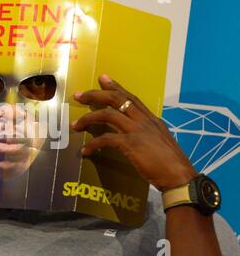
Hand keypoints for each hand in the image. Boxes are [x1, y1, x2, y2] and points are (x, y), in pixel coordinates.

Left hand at [72, 74, 196, 191]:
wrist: (180, 177)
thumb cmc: (171, 164)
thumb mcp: (160, 141)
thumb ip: (148, 134)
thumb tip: (136, 135)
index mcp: (151, 119)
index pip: (130, 97)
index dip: (115, 86)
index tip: (102, 78)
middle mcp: (144, 120)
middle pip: (116, 99)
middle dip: (95, 95)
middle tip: (79, 95)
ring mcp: (137, 131)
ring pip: (107, 115)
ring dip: (88, 118)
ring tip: (75, 125)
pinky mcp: (131, 144)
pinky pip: (105, 139)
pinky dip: (93, 144)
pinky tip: (85, 151)